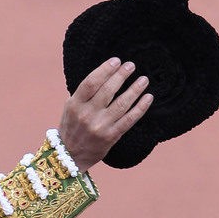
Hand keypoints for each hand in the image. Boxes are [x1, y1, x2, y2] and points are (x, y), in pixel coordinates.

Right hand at [57, 58, 152, 172]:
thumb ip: (84, 93)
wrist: (70, 156)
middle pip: (107, 90)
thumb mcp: (71, 107)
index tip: (116, 61)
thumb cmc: (72, 127)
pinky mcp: (111, 137)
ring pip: (121, 104)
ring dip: (135, 89)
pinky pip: (129, 120)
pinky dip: (140, 107)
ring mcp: (100, 126)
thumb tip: (106, 73)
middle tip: (131, 65)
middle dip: (121, 75)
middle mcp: (87, 115)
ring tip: (143, 79)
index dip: (105, 70)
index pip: (91, 82)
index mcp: (75, 104)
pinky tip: (148, 97)